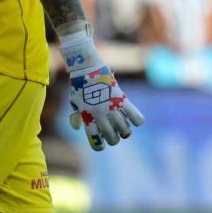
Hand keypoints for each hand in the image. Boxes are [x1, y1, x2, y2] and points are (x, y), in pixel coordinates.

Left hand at [60, 27, 143, 150]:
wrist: (87, 67)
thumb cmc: (79, 84)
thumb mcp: (74, 101)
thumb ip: (76, 116)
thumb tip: (77, 129)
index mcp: (87, 116)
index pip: (95, 139)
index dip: (99, 145)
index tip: (102, 144)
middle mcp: (100, 114)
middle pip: (111, 137)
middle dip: (114, 140)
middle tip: (114, 135)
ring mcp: (111, 106)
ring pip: (124, 129)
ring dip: (125, 132)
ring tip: (123, 128)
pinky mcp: (122, 98)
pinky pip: (135, 116)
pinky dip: (137, 120)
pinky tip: (134, 120)